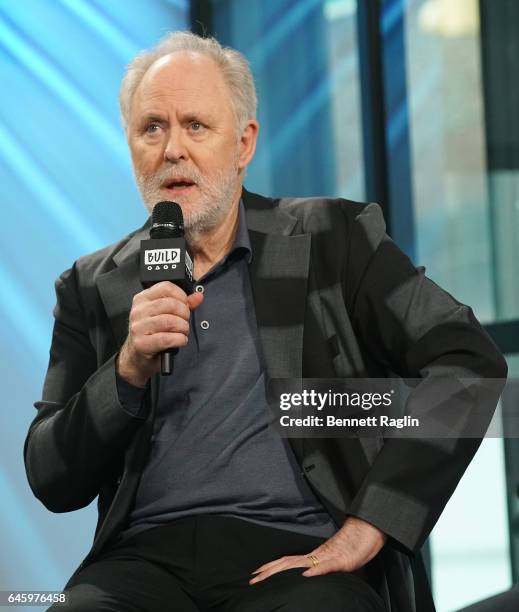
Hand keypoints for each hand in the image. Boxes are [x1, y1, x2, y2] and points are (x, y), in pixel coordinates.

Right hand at [117, 281, 203, 386]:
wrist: (137, 355)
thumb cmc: (152, 333)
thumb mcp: (165, 314)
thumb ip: (183, 304)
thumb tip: (198, 296)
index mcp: (143, 298)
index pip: (166, 287)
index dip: (181, 296)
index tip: (185, 305)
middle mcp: (138, 311)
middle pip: (170, 304)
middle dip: (184, 314)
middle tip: (185, 321)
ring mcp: (138, 327)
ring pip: (170, 321)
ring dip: (183, 328)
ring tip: (182, 332)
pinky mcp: (142, 343)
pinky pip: (166, 339)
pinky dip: (179, 340)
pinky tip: (180, 340)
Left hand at [249, 517, 385, 583]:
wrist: (366, 533)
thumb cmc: (352, 549)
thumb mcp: (335, 564)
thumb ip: (322, 570)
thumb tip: (308, 577)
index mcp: (313, 558)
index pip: (288, 563)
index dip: (272, 568)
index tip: (257, 573)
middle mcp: (316, 556)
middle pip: (288, 563)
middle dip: (269, 571)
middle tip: (253, 578)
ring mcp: (326, 558)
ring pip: (301, 563)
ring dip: (282, 570)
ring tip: (266, 576)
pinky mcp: (340, 561)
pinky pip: (327, 566)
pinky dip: (315, 571)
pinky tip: (306, 575)